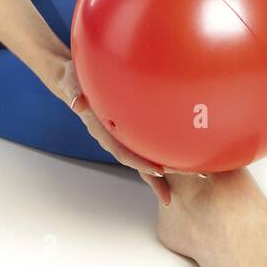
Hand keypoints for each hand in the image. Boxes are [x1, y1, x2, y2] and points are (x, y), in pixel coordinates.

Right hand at [52, 58, 171, 205]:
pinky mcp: (128, 129)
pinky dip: (161, 151)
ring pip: (144, 156)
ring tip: (194, 176)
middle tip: (183, 184)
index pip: (123, 153)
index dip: (141, 163)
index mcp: (103, 133)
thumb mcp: (73, 85)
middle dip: (159, 174)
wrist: (74, 82)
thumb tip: (77, 103)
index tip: (159, 171)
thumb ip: (75, 92)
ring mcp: (121, 136)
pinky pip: (145, 143)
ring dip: (165, 168)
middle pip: (138, 161)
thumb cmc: (74, 82)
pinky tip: (180, 154)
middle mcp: (114, 139)